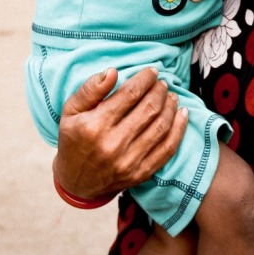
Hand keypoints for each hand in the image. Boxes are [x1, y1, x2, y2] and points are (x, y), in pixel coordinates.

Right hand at [52, 67, 188, 199]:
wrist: (76, 182)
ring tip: (171, 95)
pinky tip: (182, 114)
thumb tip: (113, 71)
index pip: (130, 94)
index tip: (152, 71)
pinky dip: (179, 129)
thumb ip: (90, 89)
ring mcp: (129, 162)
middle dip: (159, 91)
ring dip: (171, 106)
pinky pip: (168, 149)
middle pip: (149, 109)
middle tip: (162, 82)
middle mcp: (114, 145)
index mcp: (95, 126)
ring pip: (161, 127)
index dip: (145, 79)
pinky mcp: (141, 173)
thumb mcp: (71, 111)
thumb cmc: (74, 140)